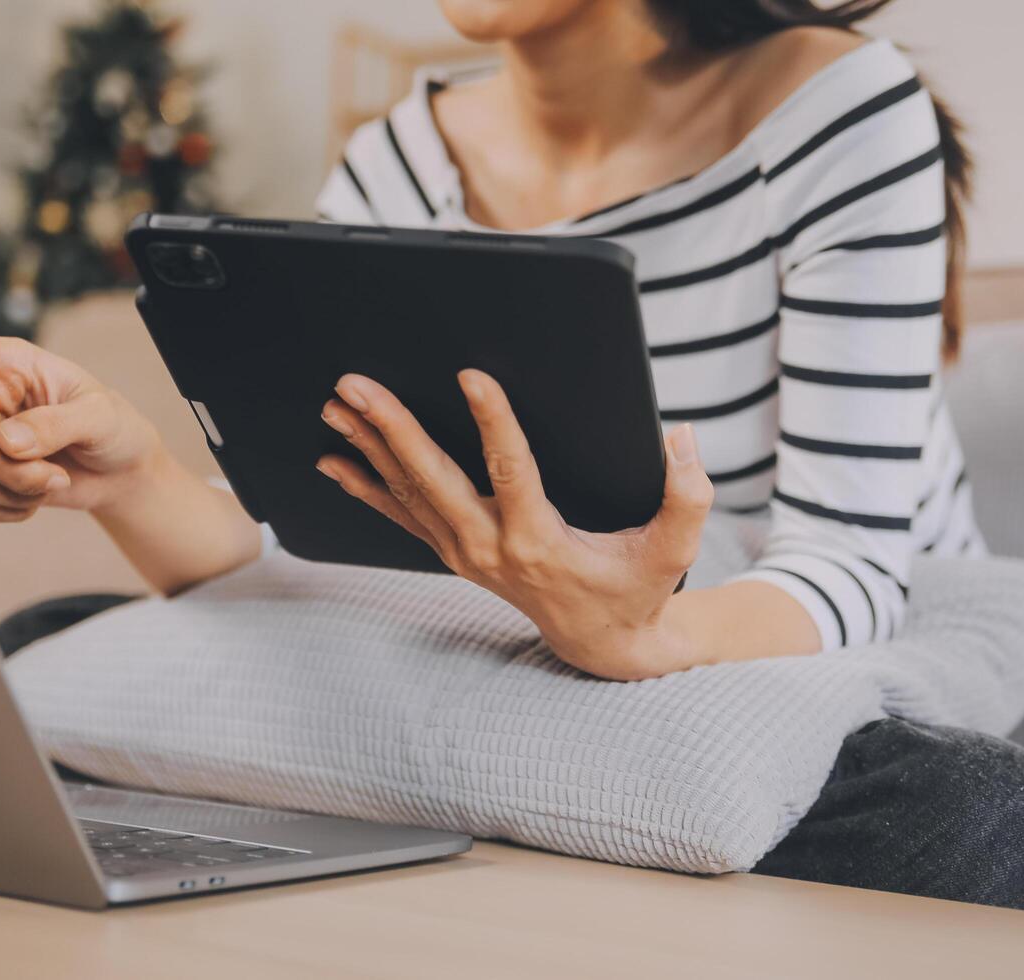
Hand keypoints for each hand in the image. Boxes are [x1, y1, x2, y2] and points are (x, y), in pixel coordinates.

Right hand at [0, 324, 163, 523]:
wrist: (119, 470)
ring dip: (19, 489)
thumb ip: (56, 424)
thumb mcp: (100, 416)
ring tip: (54, 477)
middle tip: (53, 471)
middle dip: (12, 467)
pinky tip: (37, 494)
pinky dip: (13, 508)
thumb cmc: (112, 427)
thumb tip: (6, 440)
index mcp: (6, 364)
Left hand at [317, 370, 713, 679]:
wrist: (602, 644)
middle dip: (392, 428)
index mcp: (540, 541)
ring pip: (408, 493)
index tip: (472, 376)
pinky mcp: (455, 553)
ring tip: (335, 405)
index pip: (512, 472)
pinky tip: (333, 460)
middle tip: (356, 385)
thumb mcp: (675, 551)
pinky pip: (402, 516)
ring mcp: (466, 553)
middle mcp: (491, 547)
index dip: (494, 423)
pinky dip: (366, 487)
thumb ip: (689, 497)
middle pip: (432, 478)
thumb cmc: (637, 589)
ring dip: (368, 447)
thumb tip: (683, 438)